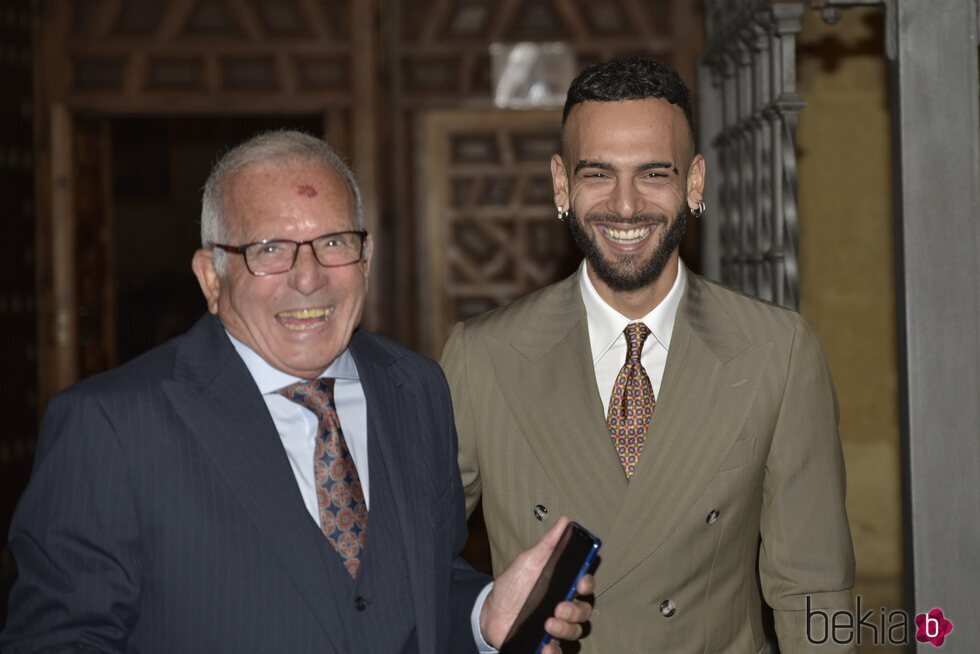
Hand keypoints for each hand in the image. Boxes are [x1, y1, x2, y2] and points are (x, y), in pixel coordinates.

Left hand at [479, 516, 594, 650]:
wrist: (490, 611)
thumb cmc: (513, 584)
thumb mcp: (529, 561)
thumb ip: (548, 544)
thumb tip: (565, 521)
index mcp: (563, 585)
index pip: (586, 585)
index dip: (587, 584)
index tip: (581, 582)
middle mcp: (564, 607)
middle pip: (584, 611)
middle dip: (575, 610)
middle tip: (559, 606)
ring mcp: (556, 627)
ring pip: (576, 632)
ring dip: (566, 629)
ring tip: (547, 624)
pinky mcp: (545, 644)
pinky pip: (558, 652)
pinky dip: (554, 652)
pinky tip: (545, 646)